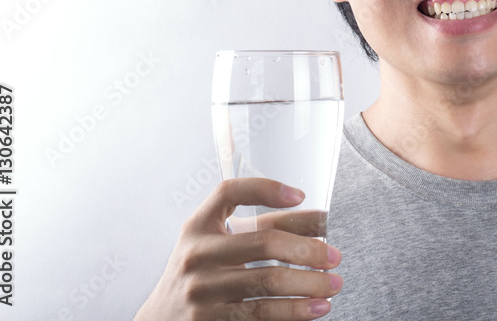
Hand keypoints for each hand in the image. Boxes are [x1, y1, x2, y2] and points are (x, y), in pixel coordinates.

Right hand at [135, 178, 342, 319]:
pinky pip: (260, 314)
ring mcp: (202, 290)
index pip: (229, 192)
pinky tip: (316, 308)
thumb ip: (260, 229)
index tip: (300, 195)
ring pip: (268, 281)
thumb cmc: (200, 274)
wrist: (161, 320)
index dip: (266, 188)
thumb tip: (319, 221)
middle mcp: (197, 254)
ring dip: (310, 283)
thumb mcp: (217, 244)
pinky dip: (294, 311)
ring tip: (333, 285)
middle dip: (308, 248)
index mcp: (199, 226)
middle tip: (335, 256)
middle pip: (264, 241)